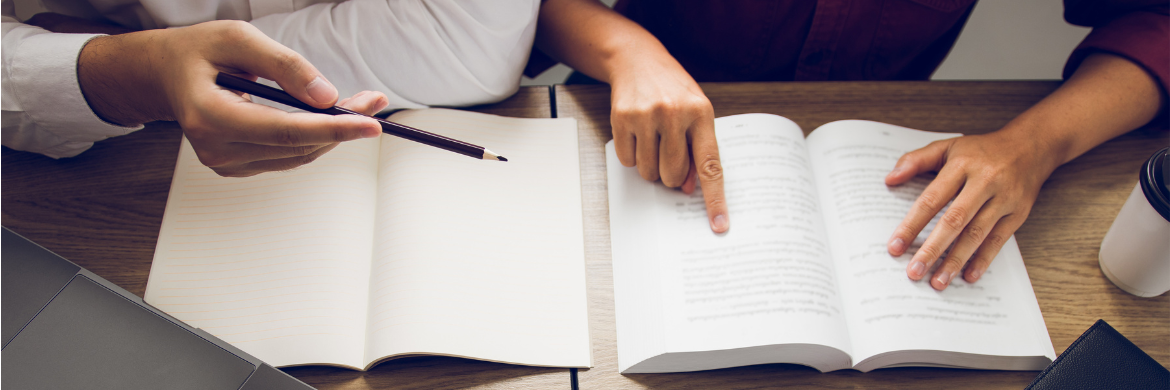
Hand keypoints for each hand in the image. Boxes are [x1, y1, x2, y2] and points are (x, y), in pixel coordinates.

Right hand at [77, 20, 382, 176]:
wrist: (166, 73)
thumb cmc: (198, 52)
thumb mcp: (240, 39)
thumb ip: (284, 66)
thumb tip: (326, 96)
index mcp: (210, 114)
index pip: (284, 131)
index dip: (332, 129)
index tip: (369, 124)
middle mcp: (215, 147)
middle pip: (297, 146)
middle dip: (342, 125)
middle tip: (373, 102)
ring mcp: (224, 162)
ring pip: (298, 155)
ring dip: (333, 133)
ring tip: (358, 106)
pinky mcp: (236, 166)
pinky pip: (288, 157)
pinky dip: (314, 139)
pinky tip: (327, 119)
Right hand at [533, 0, 728, 232]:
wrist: (638, 60)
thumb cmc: (673, 90)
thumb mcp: (695, 114)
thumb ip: (696, 150)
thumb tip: (688, 188)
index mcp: (701, 114)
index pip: (710, 165)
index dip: (715, 199)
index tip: (719, 225)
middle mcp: (675, 114)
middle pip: (673, 175)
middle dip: (670, 174)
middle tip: (668, 153)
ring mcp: (646, 116)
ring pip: (648, 172)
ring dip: (650, 166)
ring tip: (652, 138)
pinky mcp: (622, 118)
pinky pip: (627, 161)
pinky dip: (632, 154)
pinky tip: (636, 132)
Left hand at [885, 130, 1060, 289]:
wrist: (1031, 146)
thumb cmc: (982, 150)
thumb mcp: (948, 146)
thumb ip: (917, 160)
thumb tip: (889, 179)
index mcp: (962, 165)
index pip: (932, 199)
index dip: (912, 225)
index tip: (895, 246)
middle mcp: (984, 182)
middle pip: (954, 221)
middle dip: (932, 249)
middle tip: (914, 272)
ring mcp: (1003, 199)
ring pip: (976, 234)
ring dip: (956, 260)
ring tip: (938, 281)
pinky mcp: (1018, 213)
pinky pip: (999, 240)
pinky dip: (983, 260)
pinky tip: (968, 276)